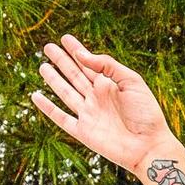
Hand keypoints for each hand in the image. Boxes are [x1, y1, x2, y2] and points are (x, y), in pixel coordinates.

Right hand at [30, 34, 184, 184]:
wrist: (149, 146)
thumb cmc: (146, 114)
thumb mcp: (132, 82)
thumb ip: (108, 66)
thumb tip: (81, 55)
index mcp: (110, 86)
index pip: (89, 64)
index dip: (77, 51)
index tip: (65, 38)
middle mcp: (97, 98)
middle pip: (75, 76)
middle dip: (62, 61)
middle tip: (48, 47)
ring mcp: (89, 115)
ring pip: (66, 93)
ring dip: (54, 80)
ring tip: (43, 66)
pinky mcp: (83, 132)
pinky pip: (61, 118)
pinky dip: (48, 108)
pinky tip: (36, 96)